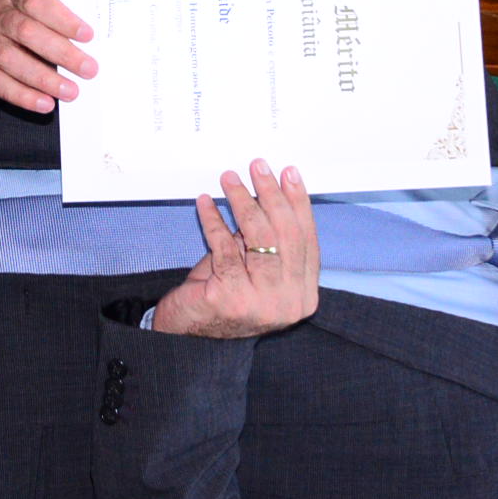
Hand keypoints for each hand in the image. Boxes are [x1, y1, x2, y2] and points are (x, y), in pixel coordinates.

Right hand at [0, 0, 95, 111]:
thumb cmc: (29, 22)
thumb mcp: (43, 5)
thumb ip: (68, 6)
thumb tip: (116, 16)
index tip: (88, 15)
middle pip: (27, 28)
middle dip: (61, 50)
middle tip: (90, 68)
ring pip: (10, 56)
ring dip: (43, 76)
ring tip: (71, 92)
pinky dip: (22, 94)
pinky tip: (45, 104)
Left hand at [149, 161, 319, 337]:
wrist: (189, 331)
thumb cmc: (224, 291)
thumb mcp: (255, 265)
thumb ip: (268, 237)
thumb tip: (271, 188)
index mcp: (304, 295)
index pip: (307, 239)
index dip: (298, 202)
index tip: (288, 173)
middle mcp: (290, 302)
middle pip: (287, 235)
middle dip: (272, 194)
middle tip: (257, 167)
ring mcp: (262, 303)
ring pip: (259, 238)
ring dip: (243, 201)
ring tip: (230, 179)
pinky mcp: (231, 298)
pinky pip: (224, 247)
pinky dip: (213, 220)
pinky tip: (205, 203)